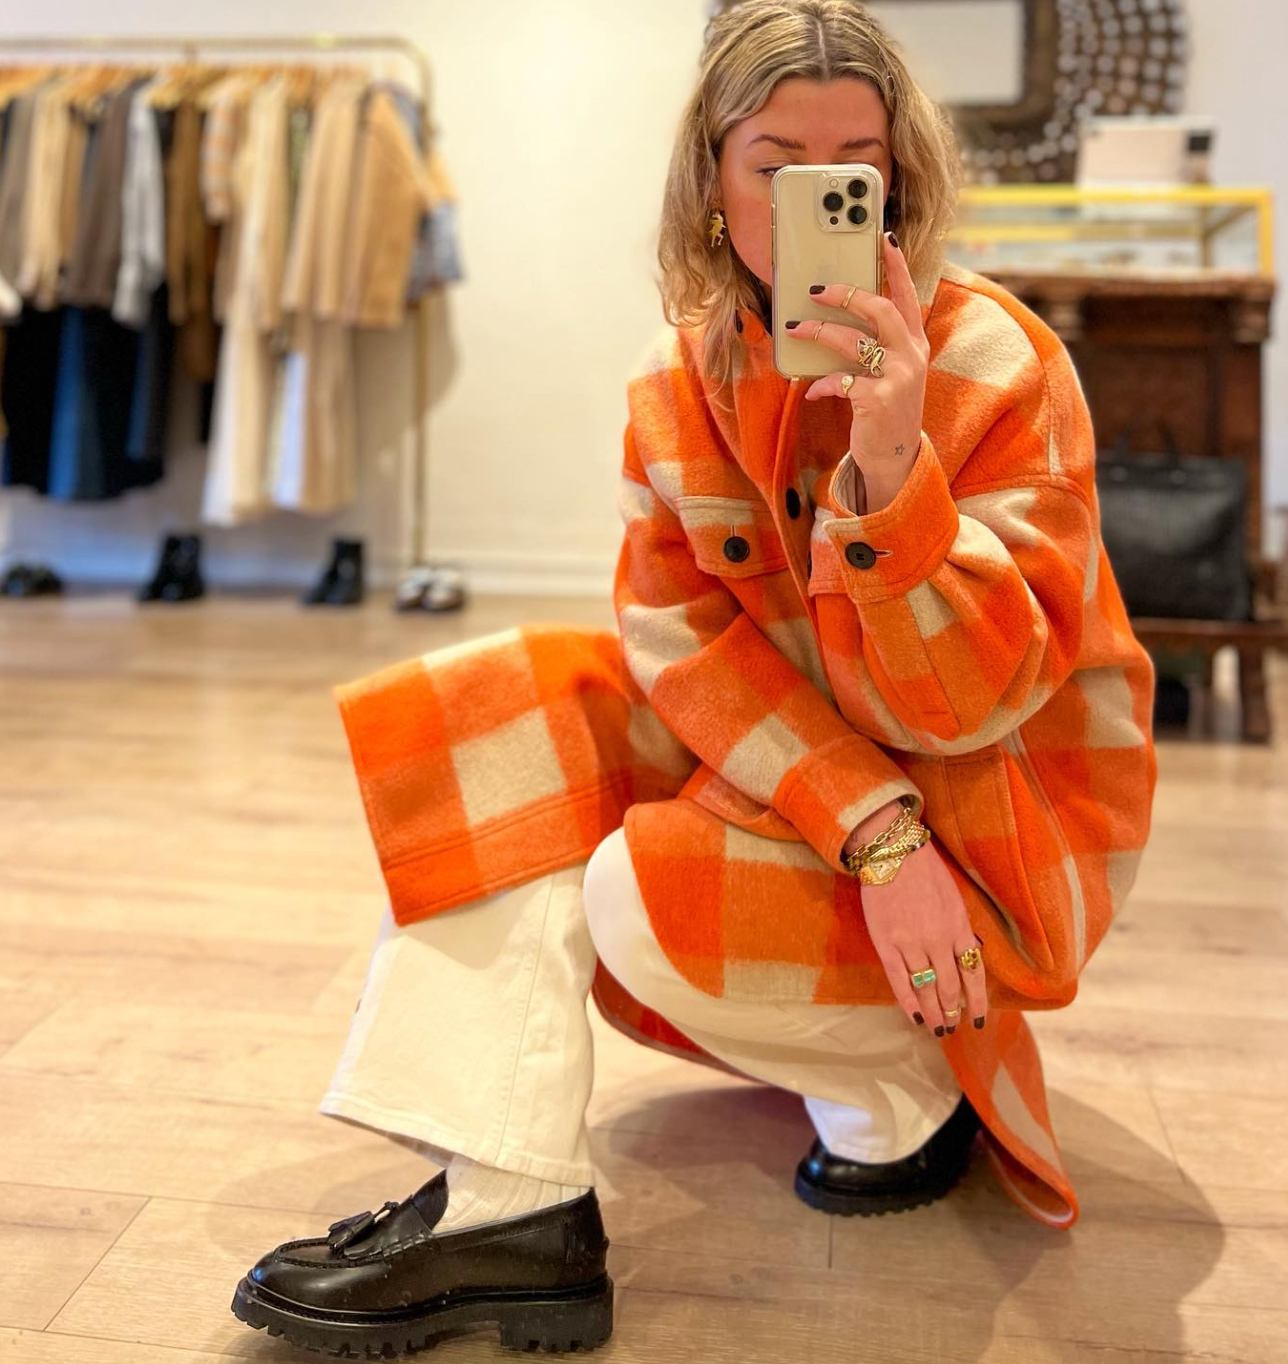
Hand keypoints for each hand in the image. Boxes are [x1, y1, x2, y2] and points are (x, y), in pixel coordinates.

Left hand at [795, 232, 929, 477]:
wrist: (896, 458)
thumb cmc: (886, 410)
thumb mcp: (891, 373)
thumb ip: (876, 346)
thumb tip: (839, 319)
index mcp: (915, 344)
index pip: (907, 296)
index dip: (896, 266)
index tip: (884, 239)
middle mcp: (912, 356)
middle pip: (879, 310)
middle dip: (846, 294)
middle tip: (817, 289)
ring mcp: (898, 378)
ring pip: (853, 342)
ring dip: (820, 331)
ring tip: (798, 328)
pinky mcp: (878, 401)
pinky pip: (840, 381)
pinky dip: (822, 384)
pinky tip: (813, 391)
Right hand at [859, 837, 987, 1034]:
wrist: (892, 851)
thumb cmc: (925, 870)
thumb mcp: (953, 898)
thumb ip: (959, 929)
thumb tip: (965, 957)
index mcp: (959, 928)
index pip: (973, 974)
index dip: (977, 1000)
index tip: (978, 1018)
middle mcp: (938, 940)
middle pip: (949, 986)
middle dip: (953, 1010)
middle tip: (953, 1026)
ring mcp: (911, 943)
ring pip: (925, 987)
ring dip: (934, 1012)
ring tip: (937, 1028)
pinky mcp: (886, 943)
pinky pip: (899, 980)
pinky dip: (909, 1002)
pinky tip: (915, 1017)